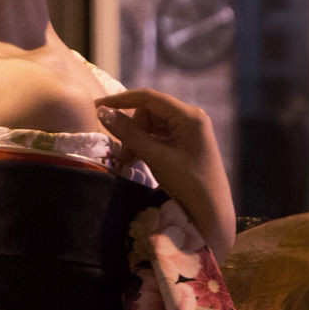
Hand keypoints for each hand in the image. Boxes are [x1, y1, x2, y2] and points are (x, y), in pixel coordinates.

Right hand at [94, 89, 236, 263]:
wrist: (211, 212)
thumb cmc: (188, 183)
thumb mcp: (156, 157)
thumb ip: (129, 133)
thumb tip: (103, 112)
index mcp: (189, 116)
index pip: (148, 97)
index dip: (120, 100)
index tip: (97, 107)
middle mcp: (191, 117)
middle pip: (149, 111)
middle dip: (132, 128)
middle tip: (123, 154)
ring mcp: (189, 130)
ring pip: (152, 124)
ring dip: (137, 138)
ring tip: (129, 160)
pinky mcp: (186, 142)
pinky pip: (159, 135)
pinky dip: (146, 144)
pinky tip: (138, 159)